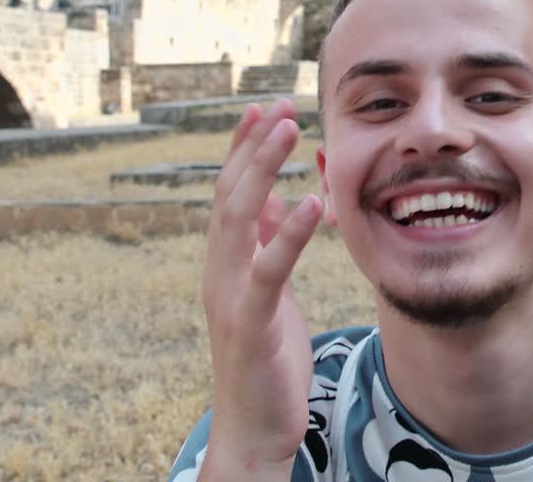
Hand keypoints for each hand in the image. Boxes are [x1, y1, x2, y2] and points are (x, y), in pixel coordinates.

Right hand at [200, 99, 322, 479]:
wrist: (254, 428)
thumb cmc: (266, 360)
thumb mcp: (270, 295)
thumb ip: (268, 249)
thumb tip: (279, 203)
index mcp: (225, 264)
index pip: (230, 193)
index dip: (243, 150)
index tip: (263, 109)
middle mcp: (219, 272)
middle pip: (230, 194)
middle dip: (252, 146)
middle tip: (279, 104)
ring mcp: (229, 296)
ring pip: (238, 219)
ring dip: (263, 169)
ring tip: (290, 130)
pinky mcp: (251, 323)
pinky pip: (268, 270)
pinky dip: (290, 233)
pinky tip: (313, 203)